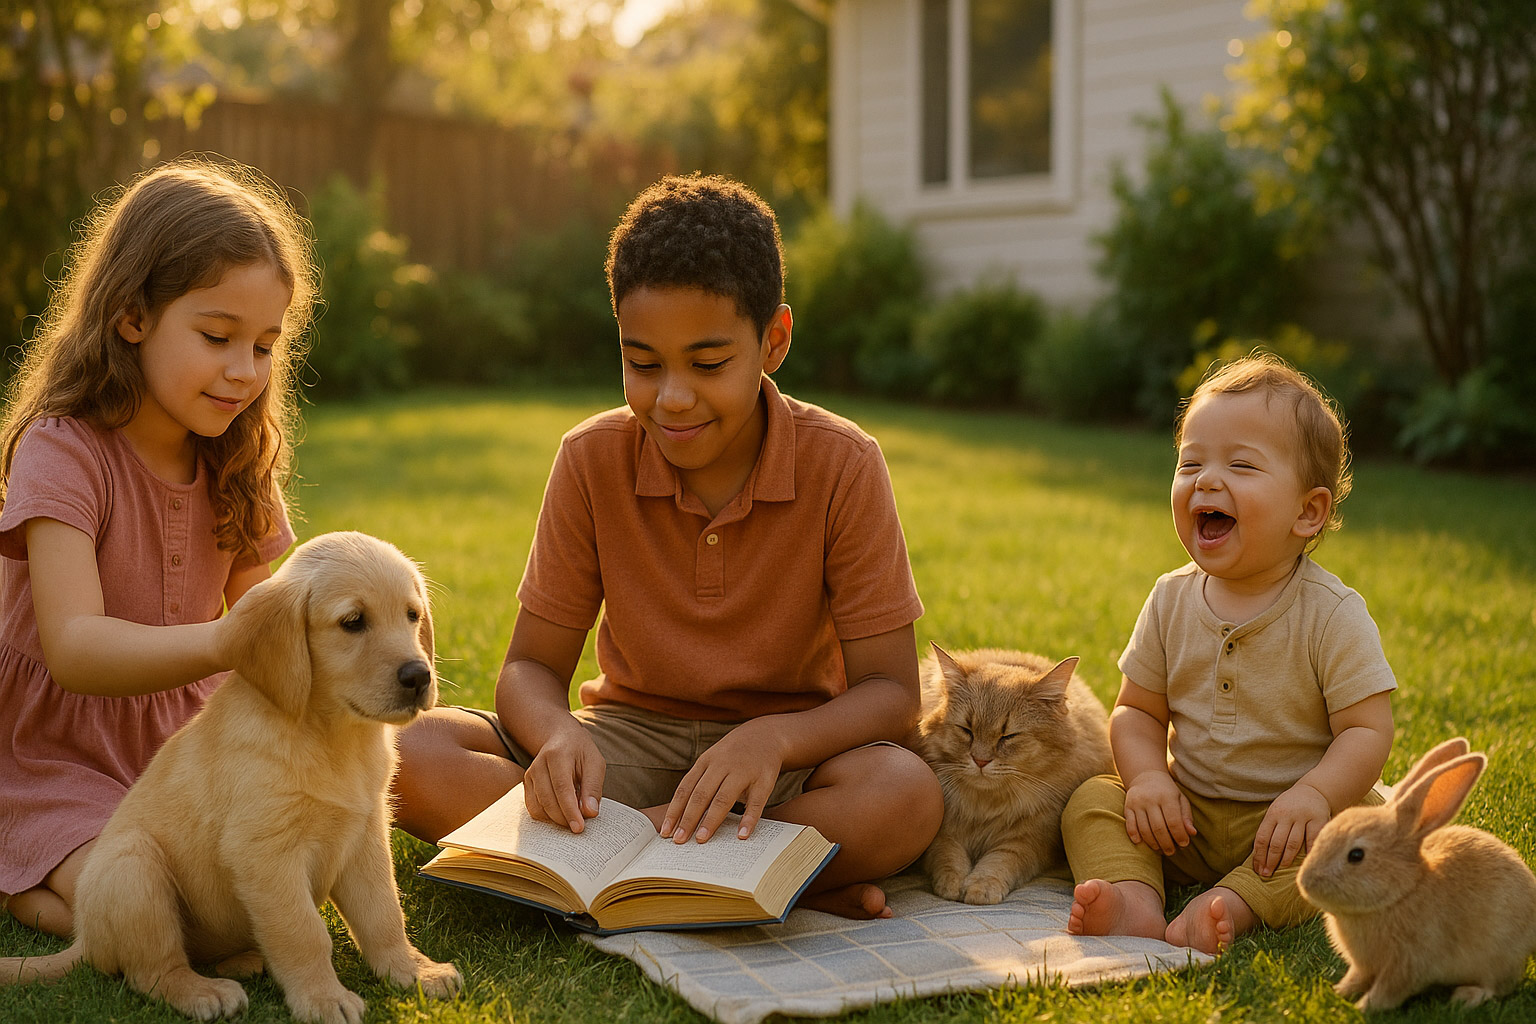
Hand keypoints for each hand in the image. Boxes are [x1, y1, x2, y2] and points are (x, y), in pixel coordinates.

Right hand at [522, 721, 604, 833]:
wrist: (561, 738)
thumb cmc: (581, 752)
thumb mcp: (595, 764)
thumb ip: (593, 787)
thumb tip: (590, 813)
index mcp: (557, 755)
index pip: (562, 788)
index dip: (570, 810)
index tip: (579, 827)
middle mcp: (539, 764)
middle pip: (548, 800)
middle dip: (564, 818)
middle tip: (580, 827)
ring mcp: (530, 775)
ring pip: (538, 807)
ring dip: (556, 820)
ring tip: (573, 818)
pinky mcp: (526, 784)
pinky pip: (533, 808)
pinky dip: (546, 817)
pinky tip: (561, 816)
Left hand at [661, 719, 785, 843]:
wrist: (766, 734)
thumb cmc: (733, 755)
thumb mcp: (713, 761)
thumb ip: (700, 783)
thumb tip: (682, 818)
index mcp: (706, 761)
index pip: (686, 788)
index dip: (675, 810)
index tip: (665, 831)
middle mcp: (722, 765)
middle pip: (701, 794)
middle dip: (688, 818)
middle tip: (679, 840)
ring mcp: (743, 772)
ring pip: (724, 798)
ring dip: (712, 820)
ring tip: (702, 839)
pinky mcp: (764, 780)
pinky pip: (756, 802)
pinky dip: (748, 819)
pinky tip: (741, 835)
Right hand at [1123, 770, 1196, 854]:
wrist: (1146, 775)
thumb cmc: (1167, 791)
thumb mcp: (1180, 799)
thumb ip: (1186, 816)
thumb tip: (1192, 833)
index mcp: (1167, 796)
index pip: (1174, 822)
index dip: (1180, 836)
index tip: (1184, 844)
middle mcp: (1151, 799)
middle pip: (1159, 828)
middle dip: (1166, 844)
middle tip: (1171, 852)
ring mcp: (1137, 803)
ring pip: (1144, 829)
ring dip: (1152, 843)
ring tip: (1160, 849)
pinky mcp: (1127, 806)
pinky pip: (1130, 824)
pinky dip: (1134, 835)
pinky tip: (1141, 842)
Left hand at [1252, 782, 1329, 876]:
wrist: (1313, 790)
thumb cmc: (1290, 806)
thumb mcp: (1276, 812)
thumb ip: (1270, 829)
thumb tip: (1259, 856)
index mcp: (1272, 814)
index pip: (1262, 838)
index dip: (1259, 855)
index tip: (1258, 869)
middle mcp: (1286, 816)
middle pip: (1276, 842)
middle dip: (1270, 860)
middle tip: (1267, 874)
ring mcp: (1302, 818)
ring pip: (1292, 843)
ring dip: (1286, 858)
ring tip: (1281, 869)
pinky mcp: (1318, 820)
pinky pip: (1312, 839)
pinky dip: (1308, 852)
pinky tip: (1305, 863)